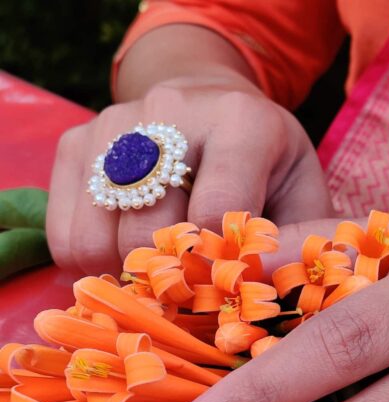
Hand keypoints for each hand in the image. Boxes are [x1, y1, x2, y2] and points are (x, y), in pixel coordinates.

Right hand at [47, 29, 331, 274]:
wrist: (213, 105)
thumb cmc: (267, 165)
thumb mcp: (304, 196)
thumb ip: (298, 242)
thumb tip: (255, 290)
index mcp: (242, 122)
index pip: (215, 215)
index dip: (218, 268)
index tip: (225, 286)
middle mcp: (170, 111)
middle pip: (149, 232)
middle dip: (170, 279)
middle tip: (190, 290)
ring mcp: (113, 123)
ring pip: (97, 239)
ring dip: (127, 274)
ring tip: (160, 270)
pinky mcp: (75, 143)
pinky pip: (65, 235)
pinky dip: (94, 263)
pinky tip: (130, 253)